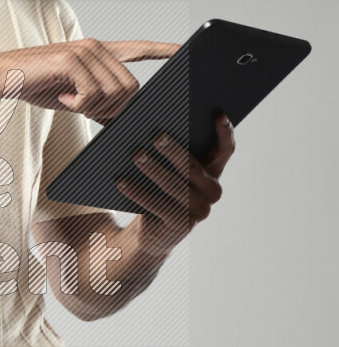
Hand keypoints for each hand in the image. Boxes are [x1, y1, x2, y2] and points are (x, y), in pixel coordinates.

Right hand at [0, 37, 181, 120]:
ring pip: (114, 93)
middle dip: (111, 109)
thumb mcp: (74, 97)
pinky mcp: (71, 59)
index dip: (163, 50)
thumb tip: (120, 121)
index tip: (184, 50)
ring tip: (70, 100)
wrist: (1, 77)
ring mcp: (85, 51)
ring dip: (92, 107)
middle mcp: (96, 47)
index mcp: (99, 54)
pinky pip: (93, 94)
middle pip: (130, 88)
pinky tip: (62, 97)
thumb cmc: (36, 86)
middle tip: (83, 108)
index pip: (139, 48)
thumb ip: (100, 103)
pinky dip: (78, 105)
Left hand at [115, 112, 235, 255]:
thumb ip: (172, 146)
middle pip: (193, 167)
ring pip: (174, 186)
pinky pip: (158, 205)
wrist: (153, 231)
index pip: (225, 149)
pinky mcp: (181, 225)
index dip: (225, 132)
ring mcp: (200, 211)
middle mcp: (212, 192)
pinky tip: (121, 181)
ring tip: (136, 155)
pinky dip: (137, 192)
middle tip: (156, 136)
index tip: (218, 115)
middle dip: (174, 151)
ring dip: (153, 169)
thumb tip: (151, 118)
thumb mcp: (170, 168)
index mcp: (213, 171)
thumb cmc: (159, 189)